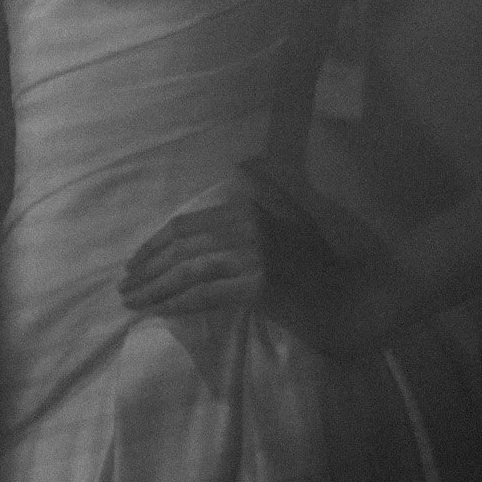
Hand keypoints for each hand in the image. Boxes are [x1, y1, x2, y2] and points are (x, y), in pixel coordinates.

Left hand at [118, 162, 402, 360]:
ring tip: (132, 304)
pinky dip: (179, 303)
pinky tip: (162, 313)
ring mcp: (254, 254)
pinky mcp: (260, 285)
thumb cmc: (323, 265)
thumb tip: (238, 168)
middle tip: (124, 288)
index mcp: (248, 208)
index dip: (155, 244)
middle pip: (182, 247)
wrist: (356, 299)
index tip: (134, 264)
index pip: (188, 225)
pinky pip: (207, 295)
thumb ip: (265, 195)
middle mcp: (247, 225)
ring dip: (155, 289)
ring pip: (189, 271)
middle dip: (148, 268)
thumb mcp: (292, 220)